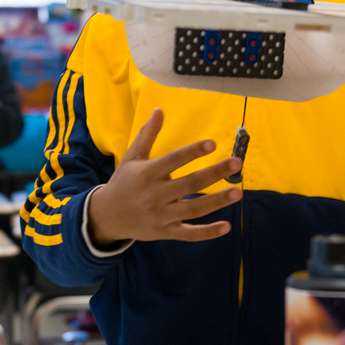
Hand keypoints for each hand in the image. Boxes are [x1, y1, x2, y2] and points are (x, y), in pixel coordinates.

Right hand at [86, 109, 242, 245]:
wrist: (107, 216)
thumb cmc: (123, 182)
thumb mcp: (132, 158)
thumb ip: (148, 135)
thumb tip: (159, 110)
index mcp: (147, 174)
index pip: (173, 160)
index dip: (193, 152)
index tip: (212, 143)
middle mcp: (155, 195)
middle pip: (188, 184)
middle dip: (214, 174)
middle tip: (236, 163)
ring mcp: (161, 215)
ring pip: (192, 209)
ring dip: (216, 202)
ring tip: (237, 193)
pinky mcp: (165, 232)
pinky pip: (188, 234)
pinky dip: (207, 233)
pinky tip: (226, 227)